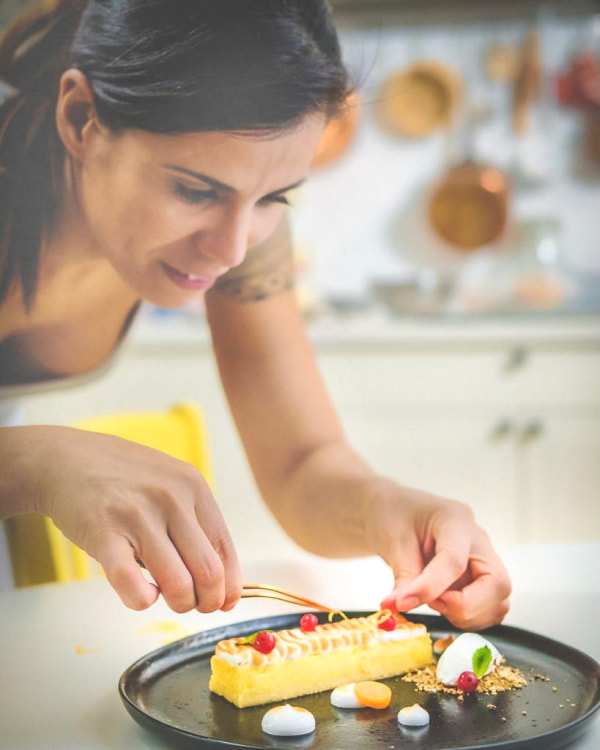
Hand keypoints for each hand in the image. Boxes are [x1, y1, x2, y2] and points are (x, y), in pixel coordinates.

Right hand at [28, 426, 242, 612]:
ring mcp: (138, 516)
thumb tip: (220, 576)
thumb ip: (194, 519)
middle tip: (194, 605)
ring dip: (178, 604)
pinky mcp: (104, 535)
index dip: (229, 586)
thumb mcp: (169, 481)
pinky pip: (133, 587)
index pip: (225, 549)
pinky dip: (142, 601)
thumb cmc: (121, 476)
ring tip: (166, 598)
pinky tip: (141, 592)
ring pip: (178, 585)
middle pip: (208, 572)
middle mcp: (171, 499)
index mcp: (193, 487)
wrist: (64, 459)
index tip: (224, 602)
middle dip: (206, 602)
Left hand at [363, 478, 510, 629]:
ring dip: (467, 615)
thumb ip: (404, 576)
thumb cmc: (393, 515)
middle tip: (432, 604)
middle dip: (465, 606)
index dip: (431, 588)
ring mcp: (481, 559)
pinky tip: (441, 605)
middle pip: (497, 584)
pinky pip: (487, 607)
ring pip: (498, 602)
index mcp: (456, 520)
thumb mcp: (392, 542)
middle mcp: (477, 540)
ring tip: (433, 602)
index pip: (455, 561)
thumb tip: (400, 607)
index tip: (404, 603)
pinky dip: (467, 617)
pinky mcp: (478, 577)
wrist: (393, 508)